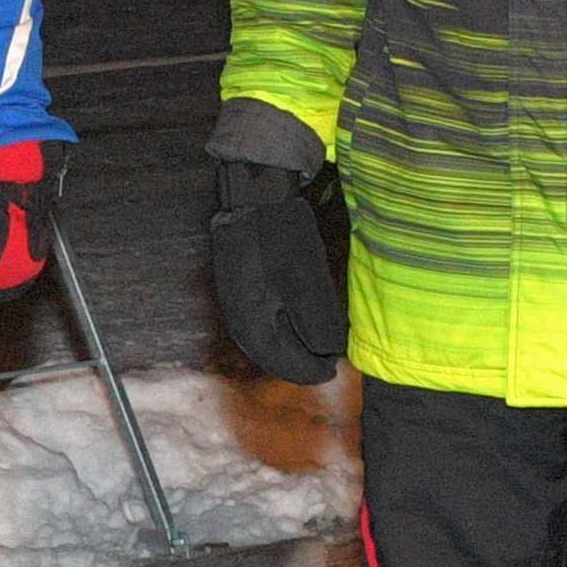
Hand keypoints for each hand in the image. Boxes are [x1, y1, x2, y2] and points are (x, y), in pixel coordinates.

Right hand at [207, 157, 345, 386]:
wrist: (253, 197)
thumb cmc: (283, 238)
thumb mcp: (307, 283)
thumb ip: (317, 323)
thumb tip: (327, 353)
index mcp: (253, 322)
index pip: (281, 360)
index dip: (309, 370)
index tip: (332, 370)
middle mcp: (237, 318)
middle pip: (269, 354)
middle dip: (298, 362)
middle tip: (326, 364)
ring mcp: (233, 302)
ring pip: (262, 339)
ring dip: (288, 347)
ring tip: (312, 348)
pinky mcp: (236, 286)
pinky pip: (257, 321)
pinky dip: (277, 330)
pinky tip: (291, 323)